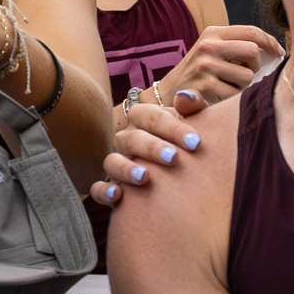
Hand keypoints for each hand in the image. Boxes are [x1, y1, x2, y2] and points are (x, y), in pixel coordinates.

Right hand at [88, 96, 209, 206]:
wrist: (187, 173)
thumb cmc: (190, 143)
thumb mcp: (195, 123)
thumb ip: (193, 106)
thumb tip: (183, 98)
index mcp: (145, 121)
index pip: (150, 116)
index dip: (172, 127)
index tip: (195, 142)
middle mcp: (128, 140)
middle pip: (131, 138)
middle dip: (152, 148)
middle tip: (174, 158)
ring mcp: (117, 163)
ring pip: (112, 162)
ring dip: (126, 169)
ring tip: (145, 177)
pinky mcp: (110, 188)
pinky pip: (97, 188)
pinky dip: (103, 191)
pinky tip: (116, 196)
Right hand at [156, 26, 283, 105]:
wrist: (167, 95)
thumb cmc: (198, 74)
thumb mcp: (211, 51)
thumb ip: (237, 46)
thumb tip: (276, 51)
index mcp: (212, 33)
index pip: (252, 31)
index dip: (270, 42)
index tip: (279, 53)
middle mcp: (208, 46)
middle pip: (253, 52)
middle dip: (255, 65)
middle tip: (244, 73)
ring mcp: (206, 66)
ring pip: (248, 76)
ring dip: (243, 85)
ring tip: (226, 86)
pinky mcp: (207, 87)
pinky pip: (238, 94)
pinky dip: (233, 98)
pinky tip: (219, 97)